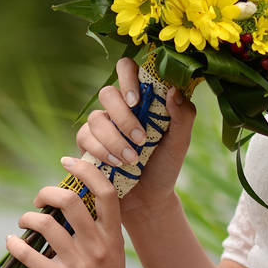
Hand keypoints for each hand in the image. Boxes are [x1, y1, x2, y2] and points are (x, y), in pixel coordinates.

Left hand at [6, 161, 138, 267]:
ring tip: (24, 222)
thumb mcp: (113, 254)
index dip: (85, 171)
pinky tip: (11, 242)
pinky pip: (29, 254)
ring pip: (45, 224)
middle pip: (70, 201)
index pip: (105, 191)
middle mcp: (96, 246)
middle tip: (40, 199)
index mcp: (113, 236)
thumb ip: (97, 230)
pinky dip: (14, 244)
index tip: (67, 161)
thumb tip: (69, 204)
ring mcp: (78, 264)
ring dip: (27, 218)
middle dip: (47, 193)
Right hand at [75, 57, 195, 215]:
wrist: (149, 199)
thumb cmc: (165, 166)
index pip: (127, 68)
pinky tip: (116, 164)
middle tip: (141, 139)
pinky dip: (101, 151)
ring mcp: (101, 125)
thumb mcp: (180, 141)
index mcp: (141, 98)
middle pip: (107, 93)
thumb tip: (173, 90)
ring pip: (95, 118)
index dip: (127, 77)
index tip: (137, 100)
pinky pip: (85, 137)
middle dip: (123, 118)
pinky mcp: (87, 144)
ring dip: (114, 140)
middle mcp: (118, 108)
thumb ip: (183, 115)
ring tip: (132, 160)